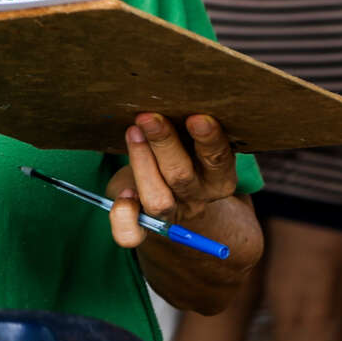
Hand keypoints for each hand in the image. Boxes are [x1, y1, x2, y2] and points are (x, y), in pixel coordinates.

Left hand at [104, 112, 261, 270]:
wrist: (179, 200)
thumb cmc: (182, 157)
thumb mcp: (194, 143)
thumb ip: (188, 130)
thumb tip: (165, 107)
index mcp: (218, 178)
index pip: (219, 160)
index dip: (210, 140)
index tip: (197, 118)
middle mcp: (197, 198)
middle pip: (182, 176)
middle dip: (164, 144)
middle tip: (148, 118)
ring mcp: (171, 213)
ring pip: (157, 199)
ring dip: (141, 164)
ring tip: (132, 133)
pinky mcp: (145, 226)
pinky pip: (132, 234)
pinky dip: (123, 215)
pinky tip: (122, 194)